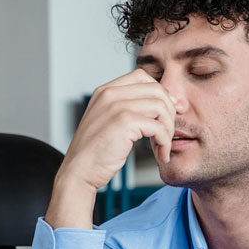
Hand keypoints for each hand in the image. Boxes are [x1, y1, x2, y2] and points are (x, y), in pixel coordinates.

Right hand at [57, 67, 177, 194]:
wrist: (78, 171)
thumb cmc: (95, 153)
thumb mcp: (108, 123)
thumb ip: (128, 110)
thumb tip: (161, 105)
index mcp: (105, 91)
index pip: (142, 77)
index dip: (161, 94)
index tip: (168, 114)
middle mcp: (110, 94)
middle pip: (156, 90)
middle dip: (170, 113)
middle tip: (168, 135)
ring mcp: (117, 106)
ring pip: (161, 107)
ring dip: (168, 130)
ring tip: (163, 147)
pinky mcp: (124, 123)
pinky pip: (158, 127)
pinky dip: (165, 143)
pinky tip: (161, 155)